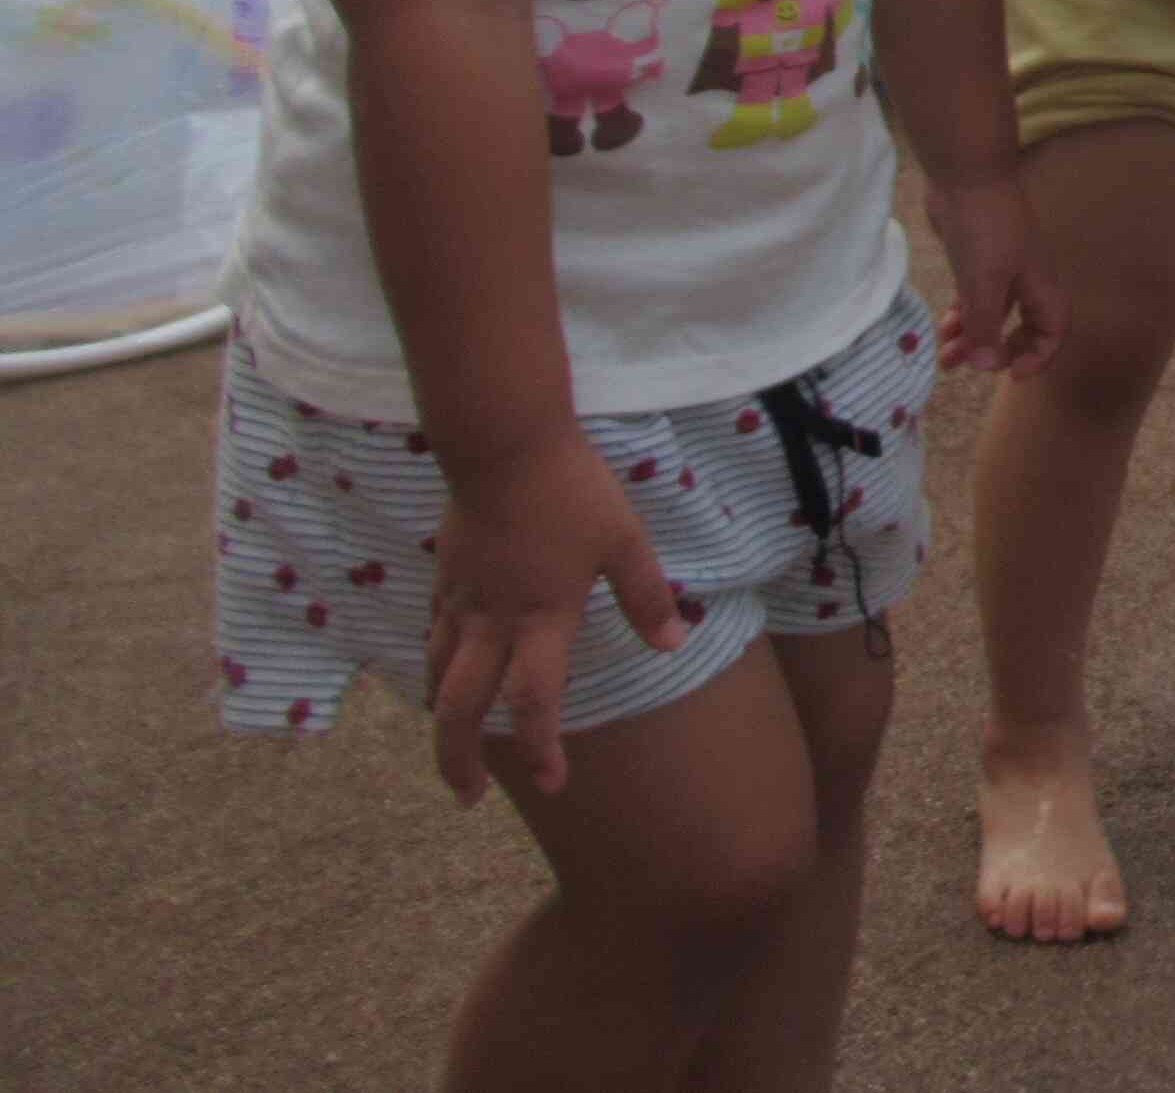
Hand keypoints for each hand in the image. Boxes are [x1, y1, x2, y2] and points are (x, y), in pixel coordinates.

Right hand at [422, 431, 684, 804]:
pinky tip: (441, 676)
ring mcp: (460, 603)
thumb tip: (674, 643)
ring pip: (436, 679)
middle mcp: (492, 623)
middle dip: (459, 760)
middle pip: (460, 709)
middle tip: (468, 798)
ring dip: (441, 722)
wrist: (503, 444)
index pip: (531, 703)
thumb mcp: (624, 539)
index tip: (552, 782)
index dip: (538, 749)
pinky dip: (433, 669)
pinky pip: (431, 638)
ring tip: (451, 748)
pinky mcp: (443, 580)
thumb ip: (645, 595)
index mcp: (541, 619)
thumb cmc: (570, 490)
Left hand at [931, 172, 1063, 376]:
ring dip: (972, 339)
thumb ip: (986, 326)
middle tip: (973, 367)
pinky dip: (961, 317)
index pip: (1053, 331)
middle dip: (999, 352)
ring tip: (945, 357)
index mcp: (1040, 286)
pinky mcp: (975, 260)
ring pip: (992, 316)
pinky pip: (973, 300)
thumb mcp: (984, 283)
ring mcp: (1000, 269)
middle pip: (1024, 328)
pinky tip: (941, 328)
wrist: (966, 174)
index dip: (1037, 356)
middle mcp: (1026, 281)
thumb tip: (988, 367)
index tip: (1009, 374)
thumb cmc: (984, 228)